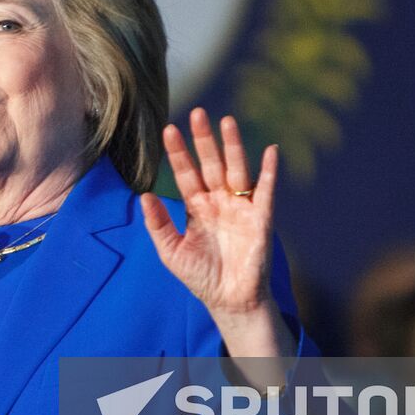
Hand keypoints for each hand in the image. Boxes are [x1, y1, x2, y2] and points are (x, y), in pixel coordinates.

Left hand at [141, 107, 277, 318]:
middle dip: (203, 140)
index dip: (178, 153)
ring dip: (232, 146)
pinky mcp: (261, 219)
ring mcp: (240, 208)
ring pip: (236, 170)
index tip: (168, 130)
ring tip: (226, 121)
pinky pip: (266, 191)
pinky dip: (269, 172)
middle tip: (197, 113)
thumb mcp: (171, 251)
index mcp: (197, 207)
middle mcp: (219, 201)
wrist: (229, 301)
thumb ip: (158, 224)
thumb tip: (144, 195)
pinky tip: (270, 151)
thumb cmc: (200, 276)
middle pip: (211, 164)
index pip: (186, 173)